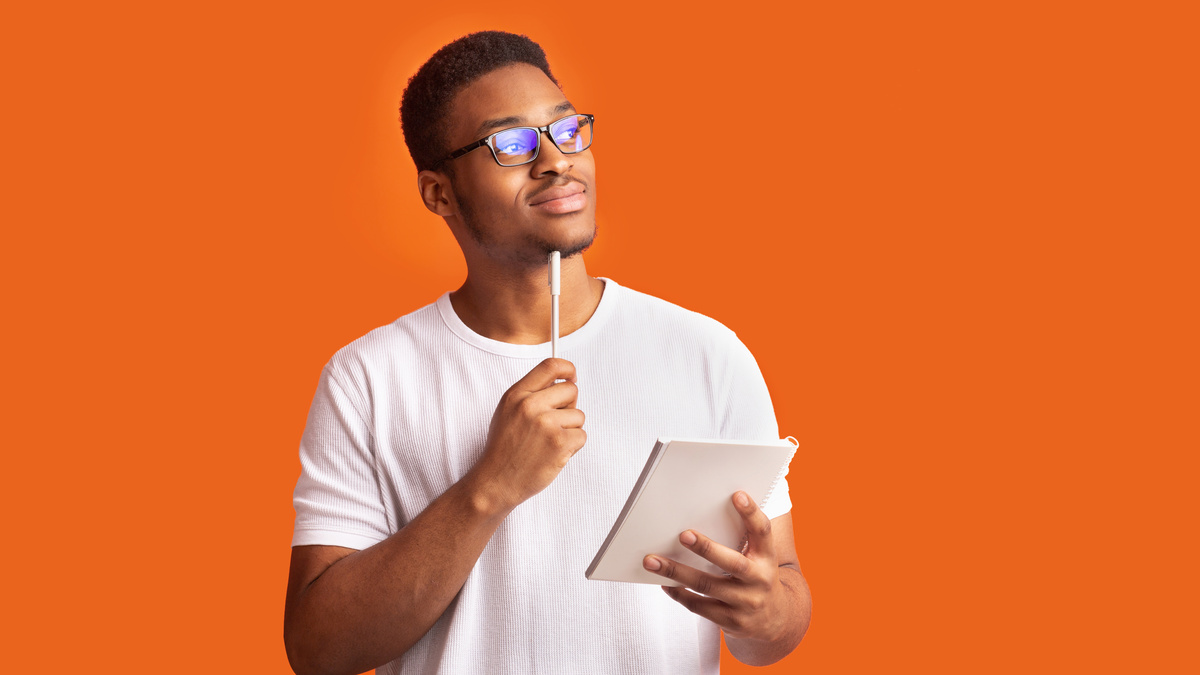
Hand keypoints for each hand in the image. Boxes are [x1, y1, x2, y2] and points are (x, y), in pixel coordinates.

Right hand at [470, 358, 585, 511]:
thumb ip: (531, 394)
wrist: (496, 481)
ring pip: (579, 415)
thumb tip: (564, 383)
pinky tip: (553, 453)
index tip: (571, 376)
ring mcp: (546, 423)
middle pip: (571, 390)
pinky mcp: (559, 442)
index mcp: (517, 395)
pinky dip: (573, 447)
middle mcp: (530, 405)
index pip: (550, 366)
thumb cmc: (503, 449)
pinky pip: (581, 436)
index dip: (567, 368)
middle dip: (569, 406)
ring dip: (570, 430)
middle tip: (555, 423)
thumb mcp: (507, 412)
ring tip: (549, 442)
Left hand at [642, 492, 789, 641]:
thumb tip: (705, 509)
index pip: (763, 531)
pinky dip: (679, 593)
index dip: (751, 513)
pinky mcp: (731, 620)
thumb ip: (743, 536)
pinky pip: (699, 606)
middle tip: (683, 534)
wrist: (774, 620)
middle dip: (706, 548)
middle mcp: (759, 579)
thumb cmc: (757, 577)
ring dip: (676, 572)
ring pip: (706, 585)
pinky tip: (664, 582)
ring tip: (652, 561)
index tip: (737, 495)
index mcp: (767, 557)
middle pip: (731, 562)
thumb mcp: (760, 556)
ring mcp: (745, 602)